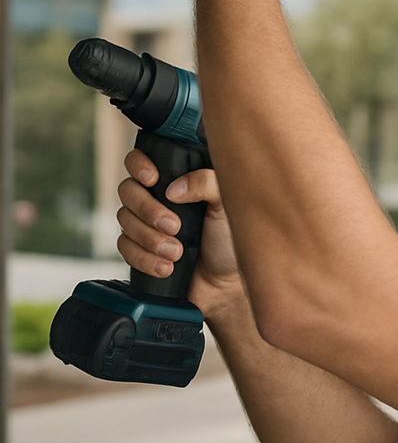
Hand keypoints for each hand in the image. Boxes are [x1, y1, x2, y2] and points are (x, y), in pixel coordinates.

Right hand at [117, 149, 241, 319]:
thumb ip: (208, 183)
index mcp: (177, 179)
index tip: (153, 179)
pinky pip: (124, 247)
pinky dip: (144, 258)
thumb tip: (174, 187)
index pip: (143, 159)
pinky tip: (165, 267)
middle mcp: (157, 197)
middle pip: (128, 190)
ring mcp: (144, 223)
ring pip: (124, 220)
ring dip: (149, 239)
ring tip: (176, 253)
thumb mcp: (227, 204)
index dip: (139, 164)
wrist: (224, 283)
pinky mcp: (138, 248)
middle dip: (148, 210)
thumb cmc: (229, 237)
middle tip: (175, 227)